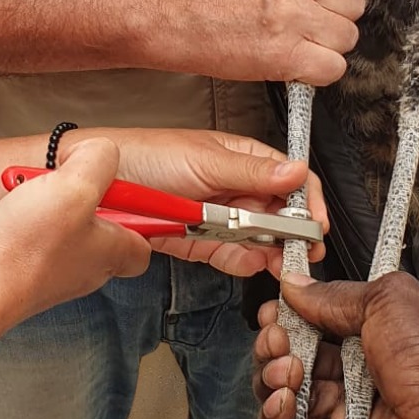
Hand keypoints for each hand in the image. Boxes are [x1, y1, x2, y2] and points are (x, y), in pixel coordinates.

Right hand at [0, 137, 149, 324]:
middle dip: (63, 192)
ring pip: (38, 218)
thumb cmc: (27, 248)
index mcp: (108, 252)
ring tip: (10, 194)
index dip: (138, 216)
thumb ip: (98, 159)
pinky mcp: (7, 267)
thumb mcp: (77, 185)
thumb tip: (98, 151)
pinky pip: (2, 228)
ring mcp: (41, 268)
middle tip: (53, 181)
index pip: (142, 243)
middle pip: (85, 220)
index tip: (125, 192)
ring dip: (17, 198)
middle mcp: (79, 265)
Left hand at [100, 128, 327, 277]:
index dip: (308, 201)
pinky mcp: (204, 242)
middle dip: (293, 234)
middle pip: (280, 214)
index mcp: (243, 158)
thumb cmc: (147, 156)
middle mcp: (237, 187)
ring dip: (271, 253)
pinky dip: (242, 263)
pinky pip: (233, 256)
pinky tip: (247, 262)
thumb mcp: (203, 160)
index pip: (290, 179)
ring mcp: (222, 216)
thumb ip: (251, 172)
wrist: (101, 188)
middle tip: (303, 253)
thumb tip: (297, 171)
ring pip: (261, 240)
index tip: (316, 224)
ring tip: (278, 263)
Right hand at [161, 0, 365, 85]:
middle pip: (354, 6)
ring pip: (347, 38)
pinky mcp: (285, 52)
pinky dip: (318, 73)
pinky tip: (294, 62)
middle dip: (335, 20)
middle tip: (305, 26)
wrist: (181, 20)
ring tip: (295, 43)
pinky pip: (334, 68)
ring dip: (327, 47)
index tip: (323, 4)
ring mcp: (291, 15)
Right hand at [252, 272, 418, 418]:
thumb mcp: (386, 301)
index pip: (307, 321)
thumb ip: (335, 296)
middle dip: (273, 346)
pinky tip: (283, 406)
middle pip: (289, 356)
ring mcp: (342, 407)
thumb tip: (293, 284)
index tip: (274, 313)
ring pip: (284, 393)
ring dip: (271, 380)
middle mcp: (349, 367)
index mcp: (363, 330)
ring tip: (287, 375)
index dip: (284, 316)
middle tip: (279, 343)